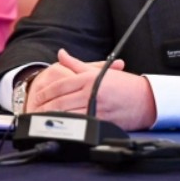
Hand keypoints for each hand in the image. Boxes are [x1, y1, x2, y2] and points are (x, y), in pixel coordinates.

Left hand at [27, 49, 156, 130]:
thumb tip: (61, 54)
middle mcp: (91, 91)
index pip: (60, 84)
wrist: (145, 99)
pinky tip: (59, 127)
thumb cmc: (124, 85)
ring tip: (41, 119)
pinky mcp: (100, 121)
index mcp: (89, 78)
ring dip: (52, 117)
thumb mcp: (99, 70)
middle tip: (34, 110)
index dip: (45, 91)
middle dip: (45, 106)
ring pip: (67, 113)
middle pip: (60, 100)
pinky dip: (67, 125)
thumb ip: (76, 63)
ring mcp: (96, 107)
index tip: (36, 96)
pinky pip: (79, 124)